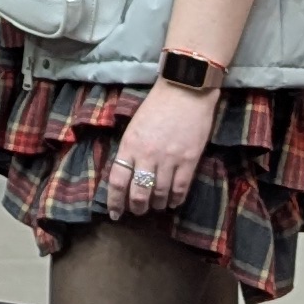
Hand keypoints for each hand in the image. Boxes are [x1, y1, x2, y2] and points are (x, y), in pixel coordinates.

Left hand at [105, 80, 220, 217]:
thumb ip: (129, 150)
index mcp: (130, 146)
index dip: (115, 201)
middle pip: (138, 192)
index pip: (118, 181)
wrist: (185, 91)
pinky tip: (173, 202)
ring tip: (155, 206)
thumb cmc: (157, 106)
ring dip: (156, 205)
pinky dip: (175, 199)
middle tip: (138, 211)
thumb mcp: (134, 126)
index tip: (114, 212)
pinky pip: (180, 188)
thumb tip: (127, 174)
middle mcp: (147, 155)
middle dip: (137, 207)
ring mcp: (169, 159)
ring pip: (159, 194)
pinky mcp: (189, 160)